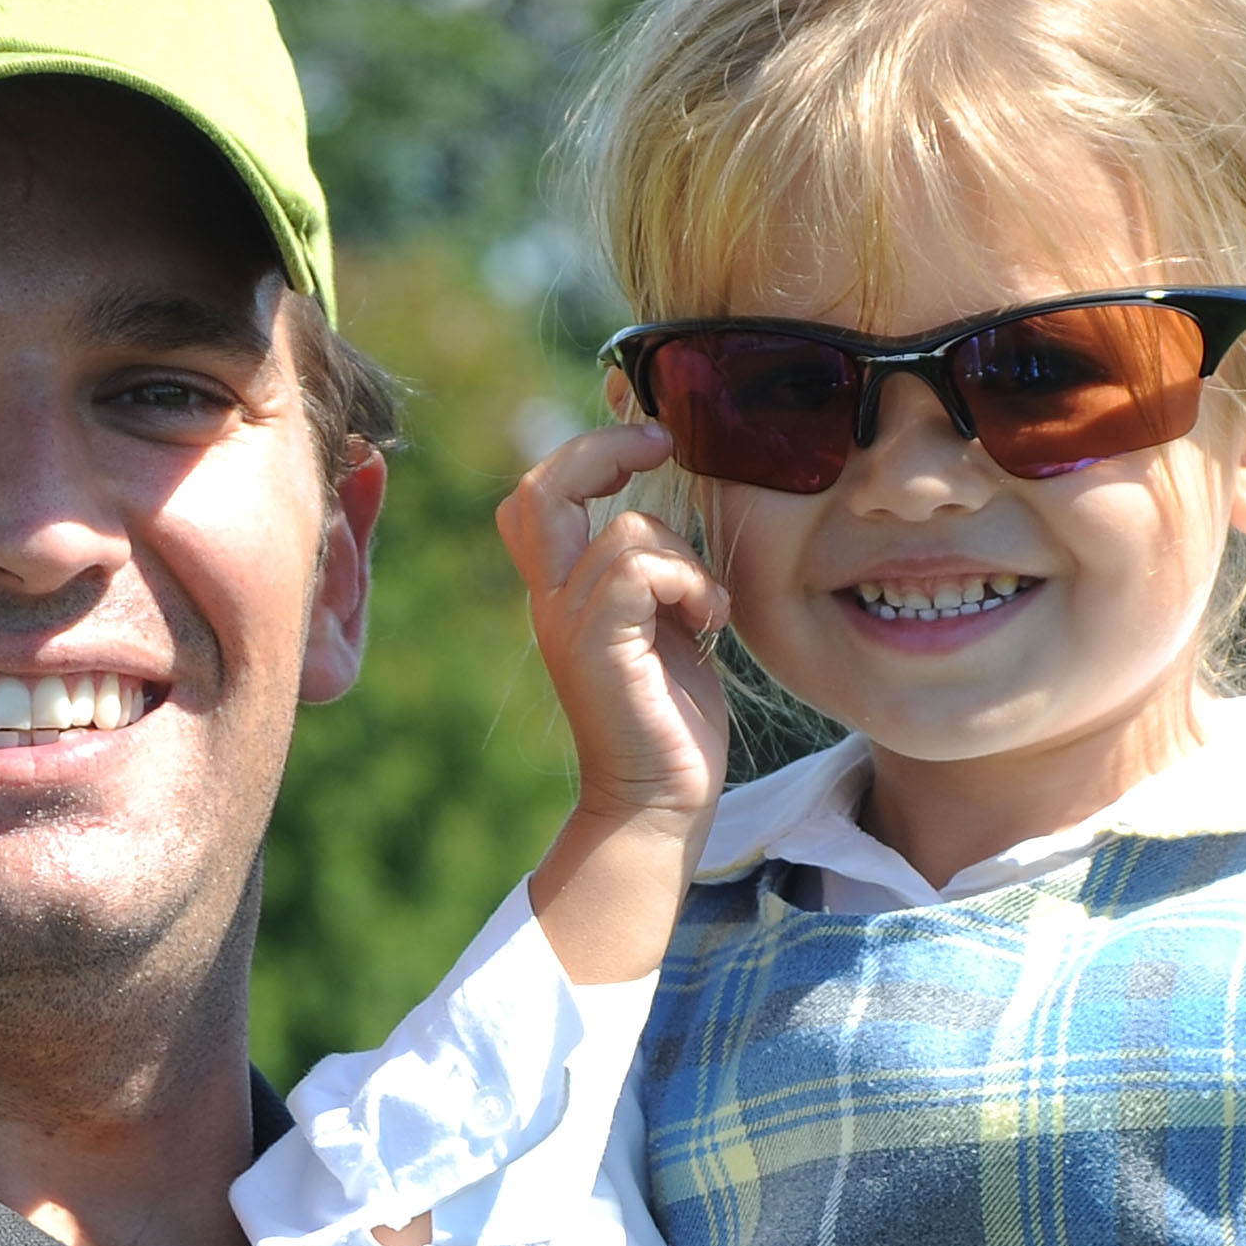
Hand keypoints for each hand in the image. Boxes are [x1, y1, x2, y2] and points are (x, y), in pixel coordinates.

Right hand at [498, 420, 730, 985]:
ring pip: (625, 532)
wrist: (662, 803)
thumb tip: (680, 510)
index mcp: (564, 592)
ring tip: (706, 608)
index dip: (586, 450)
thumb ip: (657, 570)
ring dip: (688, 557)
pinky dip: (690, 584)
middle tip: (660, 447)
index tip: (652, 442)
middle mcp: (551, 602)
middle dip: (602, 450)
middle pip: (540, 489)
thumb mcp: (665, 624)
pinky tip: (708, 625)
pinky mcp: (599, 648)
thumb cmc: (672, 721)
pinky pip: (641, 569)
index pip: (537, 495)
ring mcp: (568, 625)